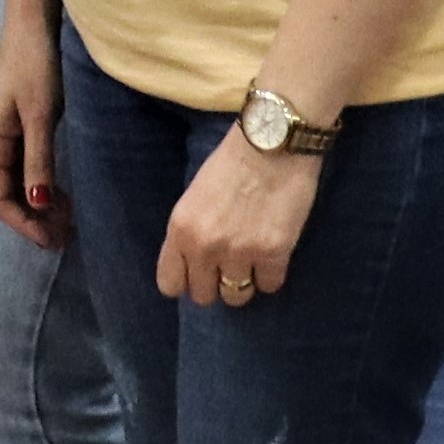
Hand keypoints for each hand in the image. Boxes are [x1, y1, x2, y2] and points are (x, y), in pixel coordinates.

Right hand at [0, 8, 67, 248]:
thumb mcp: (41, 115)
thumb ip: (38, 160)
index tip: (51, 241)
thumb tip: (37, 204)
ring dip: (36, 204)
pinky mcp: (14, 125)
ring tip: (66, 221)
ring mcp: (0, 133)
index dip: (21, 223)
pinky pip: (21, 167)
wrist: (32, 24)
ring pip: (13, 182)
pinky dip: (39, 184)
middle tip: (64, 237)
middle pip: (2, 193)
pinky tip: (59, 192)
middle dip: (30, 219)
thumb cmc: (36, 66)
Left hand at [160, 128, 318, 306]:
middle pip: (203, 296)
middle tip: (226, 269)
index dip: (184, 282)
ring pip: (236, 297)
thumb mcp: (193, 199)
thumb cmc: (229, 165)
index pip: (169, 284)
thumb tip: (193, 262)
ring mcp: (240, 253)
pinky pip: (269, 286)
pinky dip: (271, 275)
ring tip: (251, 264)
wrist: (271, 146)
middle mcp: (204, 247)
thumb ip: (190, 233)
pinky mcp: (274, 253)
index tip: (197, 274)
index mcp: (179, 231)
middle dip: (214, 285)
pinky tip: (272, 258)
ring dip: (243, 283)